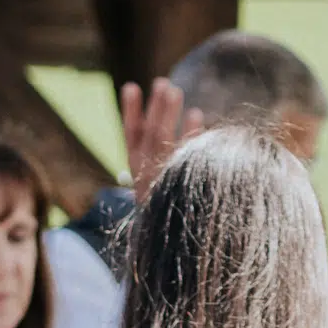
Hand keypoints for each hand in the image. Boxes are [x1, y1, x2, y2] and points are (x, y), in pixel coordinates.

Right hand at [120, 76, 200, 197]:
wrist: (175, 245)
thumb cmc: (169, 205)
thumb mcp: (156, 180)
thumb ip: (156, 152)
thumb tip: (170, 115)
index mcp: (137, 172)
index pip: (131, 136)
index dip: (130, 112)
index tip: (131, 86)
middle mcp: (147, 175)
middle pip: (150, 135)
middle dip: (155, 108)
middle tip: (163, 83)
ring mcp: (164, 180)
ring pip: (162, 142)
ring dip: (168, 115)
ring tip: (175, 90)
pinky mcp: (181, 186)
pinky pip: (186, 158)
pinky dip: (190, 136)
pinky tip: (196, 114)